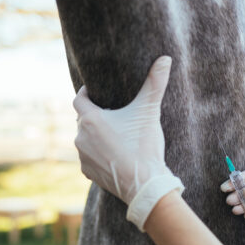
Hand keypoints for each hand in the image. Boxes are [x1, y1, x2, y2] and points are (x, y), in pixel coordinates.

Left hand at [73, 56, 183, 230]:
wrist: (145, 185)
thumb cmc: (144, 147)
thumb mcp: (149, 112)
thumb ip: (155, 84)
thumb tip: (165, 58)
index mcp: (91, 120)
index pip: (79, 99)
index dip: (86, 93)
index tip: (95, 91)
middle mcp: (80, 138)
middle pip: (84, 120)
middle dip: (95, 116)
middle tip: (113, 114)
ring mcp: (83, 157)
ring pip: (85, 140)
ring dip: (95, 136)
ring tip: (114, 135)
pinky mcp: (89, 173)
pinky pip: (89, 158)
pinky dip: (98, 155)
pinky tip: (114, 155)